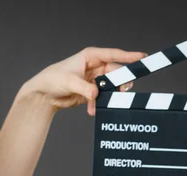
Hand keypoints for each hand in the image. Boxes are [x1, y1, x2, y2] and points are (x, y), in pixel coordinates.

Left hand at [19, 47, 146, 114]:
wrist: (43, 95)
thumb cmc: (52, 80)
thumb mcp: (69, 82)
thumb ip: (85, 88)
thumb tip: (96, 94)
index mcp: (90, 57)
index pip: (113, 55)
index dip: (128, 56)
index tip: (142, 58)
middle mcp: (94, 66)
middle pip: (115, 72)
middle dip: (120, 82)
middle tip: (124, 90)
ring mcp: (94, 80)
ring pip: (110, 86)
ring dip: (109, 96)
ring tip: (104, 102)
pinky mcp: (91, 92)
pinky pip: (102, 97)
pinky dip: (98, 104)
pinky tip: (92, 110)